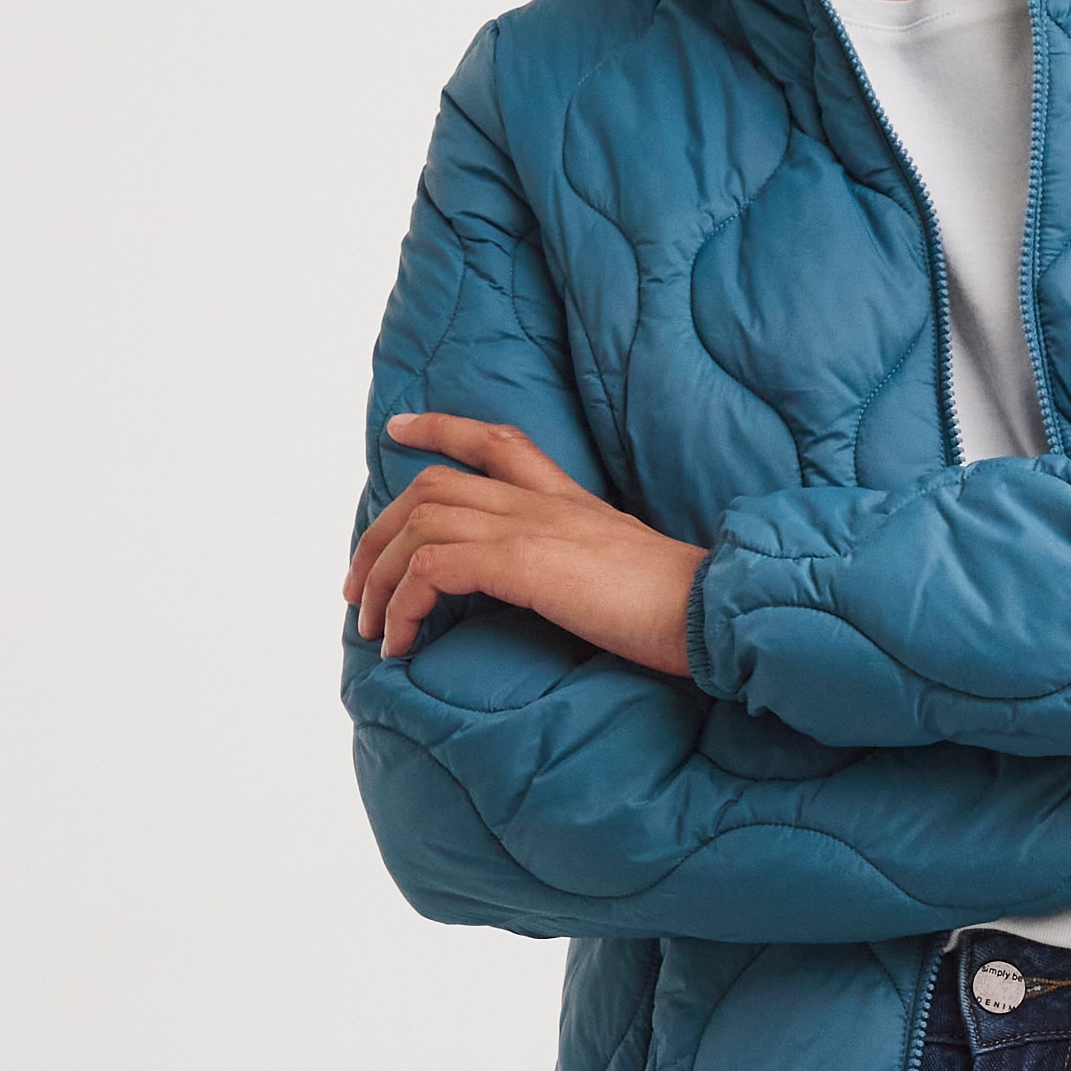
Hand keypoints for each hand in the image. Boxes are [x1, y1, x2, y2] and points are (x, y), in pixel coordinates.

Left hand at [346, 414, 704, 671]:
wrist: (713, 613)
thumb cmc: (685, 611)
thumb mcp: (627, 577)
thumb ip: (587, 573)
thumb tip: (565, 602)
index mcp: (570, 501)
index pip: (495, 441)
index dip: (438, 427)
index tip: (397, 430)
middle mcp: (544, 503)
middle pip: (432, 485)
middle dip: (379, 531)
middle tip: (357, 584)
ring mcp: (531, 527)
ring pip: (419, 523)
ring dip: (379, 576)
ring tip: (371, 626)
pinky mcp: (522, 562)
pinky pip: (431, 568)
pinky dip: (402, 604)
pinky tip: (403, 643)